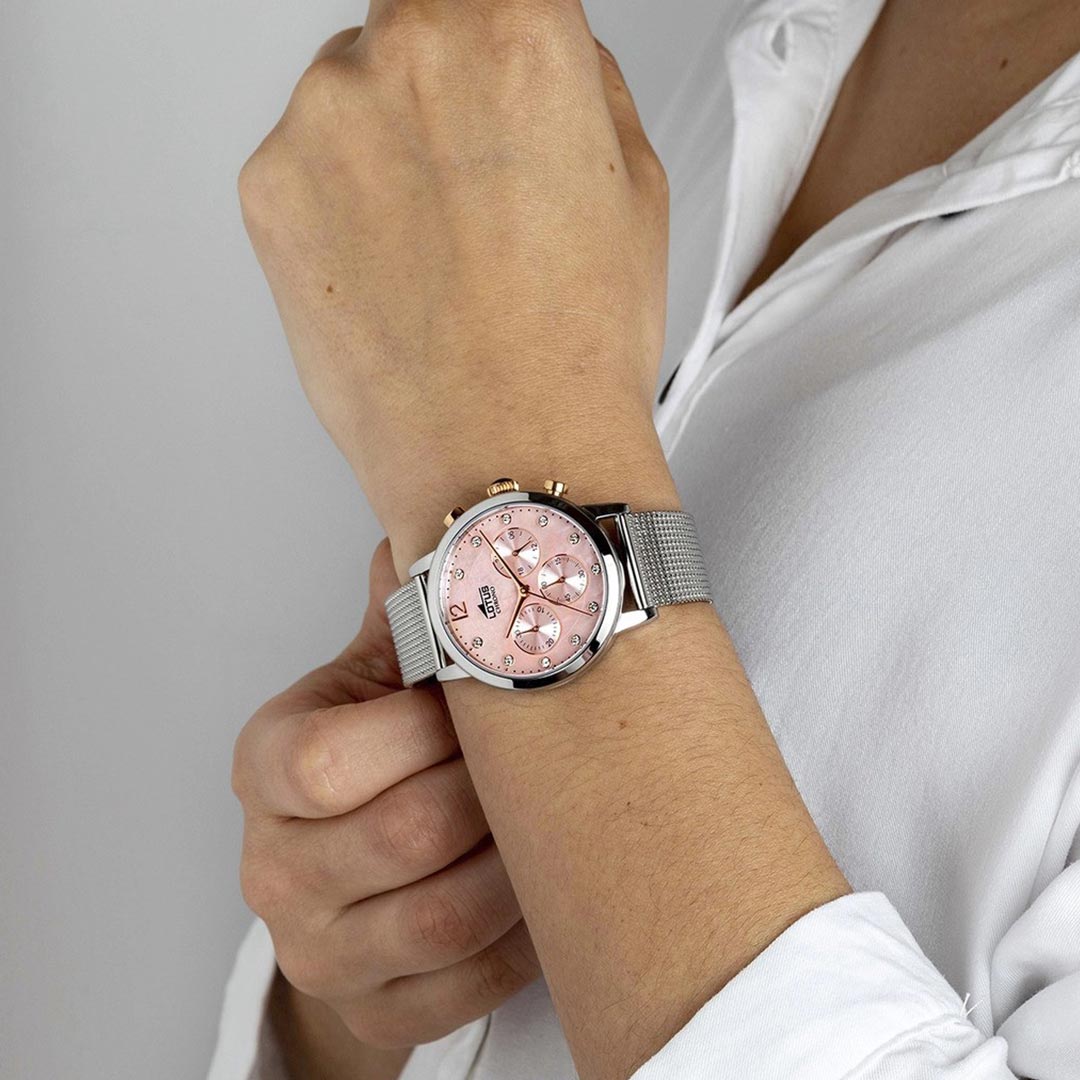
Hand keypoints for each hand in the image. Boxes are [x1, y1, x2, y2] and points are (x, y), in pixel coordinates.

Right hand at [231, 541, 540, 1050]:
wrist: (356, 876)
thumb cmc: (377, 756)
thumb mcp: (375, 678)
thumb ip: (406, 607)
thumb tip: (450, 519)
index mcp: (266, 769)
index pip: (324, 762)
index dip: (420, 733)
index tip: (481, 702)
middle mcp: (275, 867)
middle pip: (404, 836)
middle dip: (493, 792)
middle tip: (548, 758)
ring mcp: (320, 949)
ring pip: (446, 918)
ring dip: (522, 861)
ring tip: (561, 816)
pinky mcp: (375, 1008)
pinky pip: (469, 984)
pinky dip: (526, 933)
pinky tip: (547, 884)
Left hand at [238, 1, 673, 573]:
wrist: (503, 461)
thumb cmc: (576, 352)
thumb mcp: (637, 189)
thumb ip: (581, 85)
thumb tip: (547, 55)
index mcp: (514, 32)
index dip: (501, 36)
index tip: (496, 72)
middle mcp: (406, 51)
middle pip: (416, 22)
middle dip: (446, 85)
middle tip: (480, 183)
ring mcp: (320, 120)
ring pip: (352, 93)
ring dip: (386, 145)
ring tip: (436, 252)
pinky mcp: (265, 190)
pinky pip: (306, 163)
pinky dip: (339, 204)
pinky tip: (391, 275)